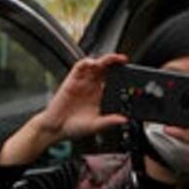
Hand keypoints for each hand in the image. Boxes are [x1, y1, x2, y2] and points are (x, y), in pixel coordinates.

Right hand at [1, 52, 127, 165]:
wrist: (56, 128)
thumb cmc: (74, 127)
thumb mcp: (95, 125)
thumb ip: (109, 121)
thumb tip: (124, 119)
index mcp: (100, 96)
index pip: (114, 80)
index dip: (122, 75)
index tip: (131, 74)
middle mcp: (92, 87)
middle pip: (106, 69)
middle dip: (115, 62)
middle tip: (123, 60)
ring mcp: (82, 82)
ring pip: (95, 65)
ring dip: (103, 60)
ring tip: (111, 59)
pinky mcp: (71, 80)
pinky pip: (79, 67)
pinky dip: (85, 63)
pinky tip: (91, 63)